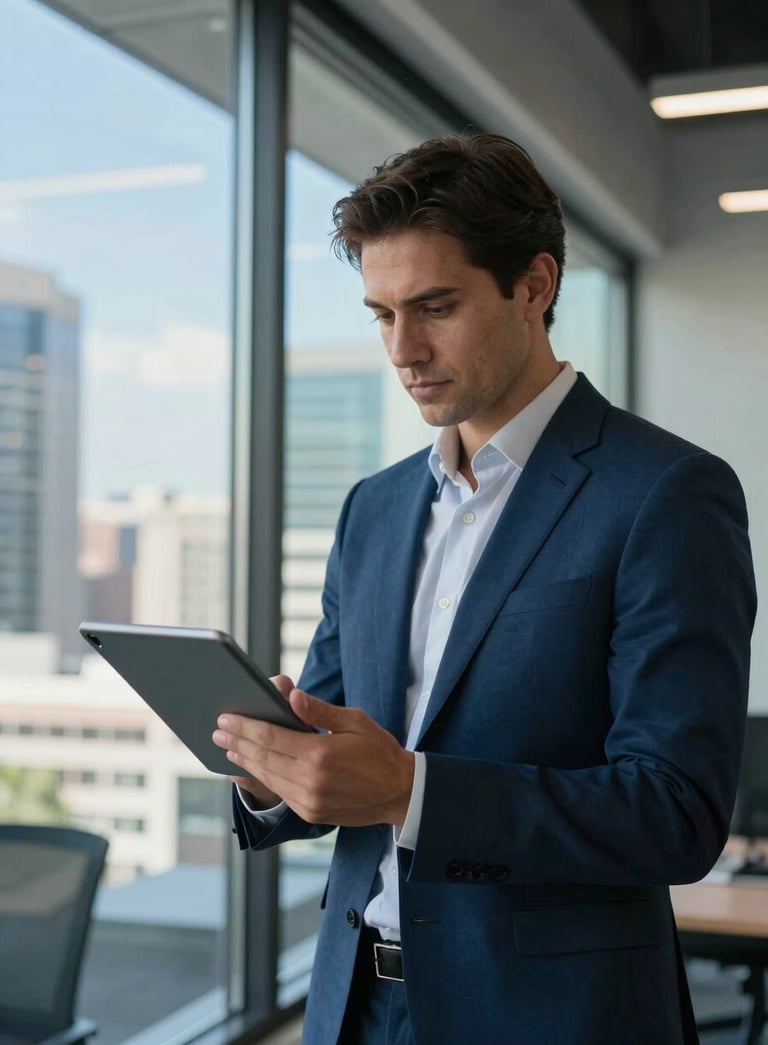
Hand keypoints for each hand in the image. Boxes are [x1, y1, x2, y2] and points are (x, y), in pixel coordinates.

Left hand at [212, 686, 414, 827]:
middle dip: (237, 743)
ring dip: (244, 761)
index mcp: (321, 754)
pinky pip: (279, 791)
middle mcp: (310, 781)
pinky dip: (260, 778)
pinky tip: (249, 768)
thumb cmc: (379, 750)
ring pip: (267, 777)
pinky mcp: (310, 813)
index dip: (245, 727)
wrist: (400, 793)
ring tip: (228, 748)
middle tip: (217, 731)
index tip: (226, 718)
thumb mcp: (354, 721)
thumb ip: (319, 711)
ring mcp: (309, 801)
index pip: (271, 737)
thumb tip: (291, 696)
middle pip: (263, 758)